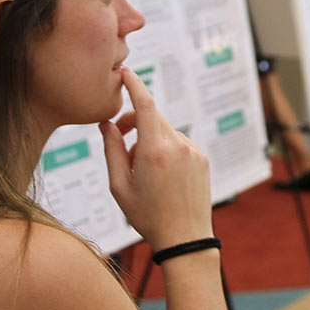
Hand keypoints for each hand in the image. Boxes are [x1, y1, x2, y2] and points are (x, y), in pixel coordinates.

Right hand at [99, 66, 212, 250]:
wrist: (185, 237)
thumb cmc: (147, 215)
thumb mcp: (119, 186)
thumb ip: (111, 150)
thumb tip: (107, 124)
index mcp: (154, 150)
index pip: (144, 103)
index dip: (134, 84)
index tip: (125, 72)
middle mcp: (177, 145)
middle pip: (152, 116)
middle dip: (134, 120)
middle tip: (119, 135)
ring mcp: (193, 151)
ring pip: (165, 132)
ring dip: (150, 140)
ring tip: (143, 170)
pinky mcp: (202, 159)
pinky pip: (179, 144)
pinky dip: (167, 150)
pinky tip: (162, 176)